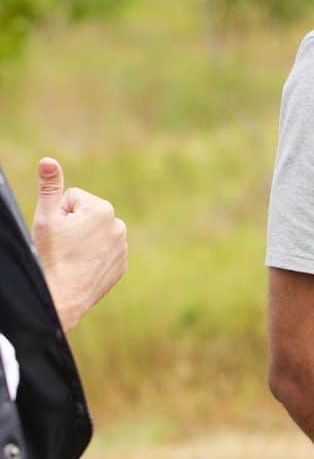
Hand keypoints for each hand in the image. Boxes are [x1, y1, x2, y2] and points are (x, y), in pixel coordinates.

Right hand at [31, 158, 127, 333]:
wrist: (60, 298)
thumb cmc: (50, 256)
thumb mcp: (45, 218)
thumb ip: (49, 187)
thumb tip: (48, 160)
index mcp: (102, 209)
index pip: (72, 199)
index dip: (59, 214)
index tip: (57, 233)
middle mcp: (119, 224)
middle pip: (86, 215)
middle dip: (73, 226)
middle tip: (63, 247)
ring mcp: (123, 246)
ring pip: (95, 233)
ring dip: (84, 240)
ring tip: (72, 257)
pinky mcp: (122, 265)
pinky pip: (105, 252)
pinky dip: (93, 256)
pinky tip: (82, 268)